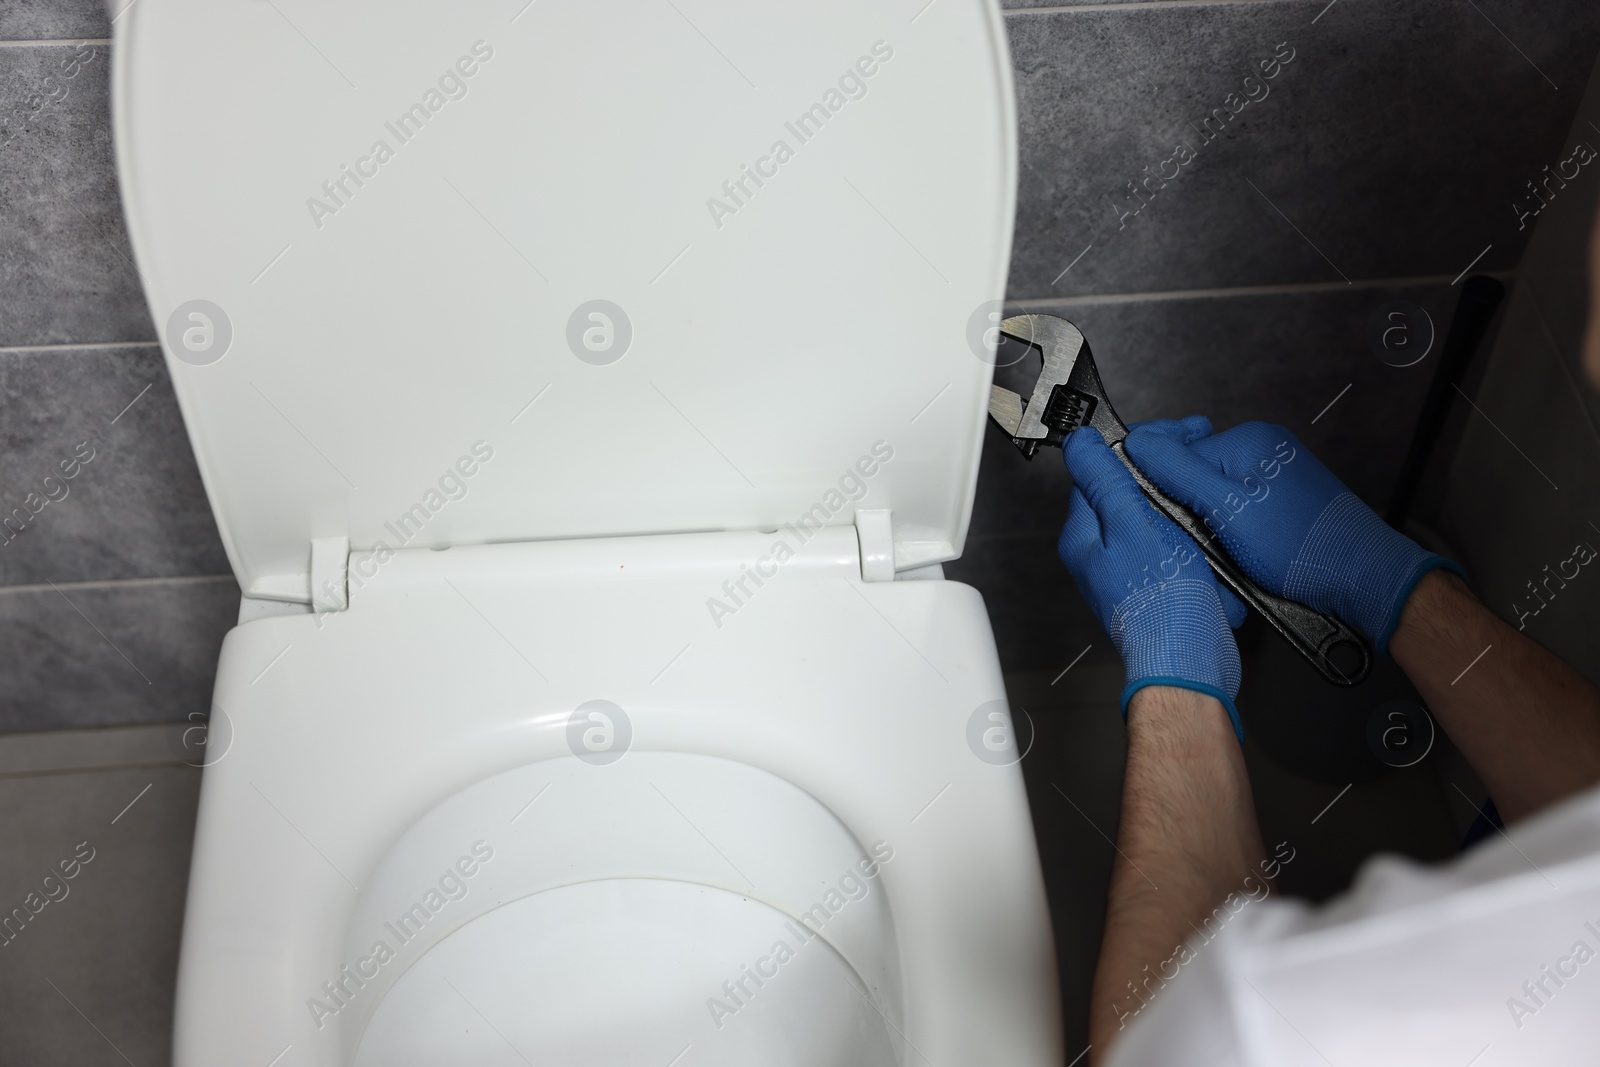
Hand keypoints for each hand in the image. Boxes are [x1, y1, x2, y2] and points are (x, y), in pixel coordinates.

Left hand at [1059, 426, 1245, 739]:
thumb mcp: (1132, 525)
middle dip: (1164, 481)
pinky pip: (1179, 550)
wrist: (1190, 660)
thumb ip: (1105, 481)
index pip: (1098, 472)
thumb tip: (1080, 443)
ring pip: (1158, 521)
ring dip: (1185, 514)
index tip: (1168, 440)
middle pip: (1129, 494)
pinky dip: (1197, 544)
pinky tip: (1211, 545)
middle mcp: (1101, 554)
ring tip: (1205, 512)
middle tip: (1193, 470)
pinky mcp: (1160, 586)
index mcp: (1084, 536)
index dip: (1134, 450)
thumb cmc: (1160, 602)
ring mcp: (1130, 571)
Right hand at [1123, 417, 1460, 650]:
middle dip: (1192, 513)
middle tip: (1205, 546)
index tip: (1166, 523)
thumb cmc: (1301, 547)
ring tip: (1232, 555)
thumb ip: (1178, 472)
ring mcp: (1276, 473)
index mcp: (1246, 440)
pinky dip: (1235, 534)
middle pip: (1196, 476)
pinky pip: (1240, 509)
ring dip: (1213, 528)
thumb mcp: (1226, 510)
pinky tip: (1247, 555)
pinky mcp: (1284, 498)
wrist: (1360, 577)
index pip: (1176, 455)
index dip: (1164, 493)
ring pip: (1216, 498)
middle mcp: (1263, 448)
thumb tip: (1137, 442)